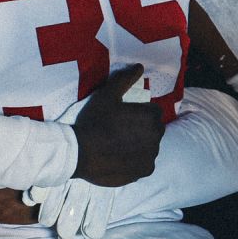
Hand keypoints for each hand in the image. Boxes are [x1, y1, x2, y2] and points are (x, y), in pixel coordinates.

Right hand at [70, 64, 162, 186]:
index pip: (152, 112)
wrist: (80, 152)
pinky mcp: (145, 171)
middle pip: (152, 130)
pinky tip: (119, 158)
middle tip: (118, 131)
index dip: (137, 113)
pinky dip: (135, 161)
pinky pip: (144, 163)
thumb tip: (140, 66)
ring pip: (149, 147)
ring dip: (139, 145)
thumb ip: (125, 79)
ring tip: (117, 146)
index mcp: (151, 117)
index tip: (121, 117)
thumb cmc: (94, 121)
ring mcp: (152, 156)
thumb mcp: (107, 95)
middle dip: (141, 129)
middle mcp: (157, 137)